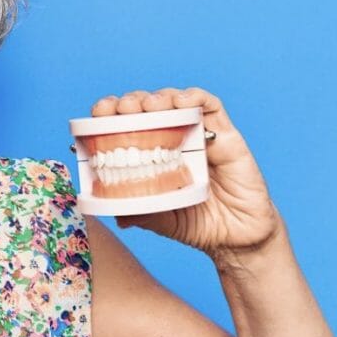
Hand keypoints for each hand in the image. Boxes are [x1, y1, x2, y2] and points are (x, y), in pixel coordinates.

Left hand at [90, 87, 282, 256]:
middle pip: (148, 107)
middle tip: (121, 108)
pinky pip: (213, 107)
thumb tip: (110, 214)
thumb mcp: (159, 220)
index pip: (127, 123)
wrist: (237, 239)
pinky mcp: (227, 136)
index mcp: (151, 154)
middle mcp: (173, 139)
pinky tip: (182, 102)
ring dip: (159, 97)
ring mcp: (199, 135)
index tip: (100, 112)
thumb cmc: (196, 224)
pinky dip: (195, 97)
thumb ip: (138, 213)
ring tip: (148, 106)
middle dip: (131, 101)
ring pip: (176, 101)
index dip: (111, 113)